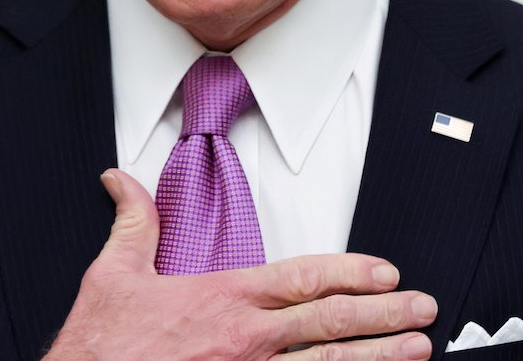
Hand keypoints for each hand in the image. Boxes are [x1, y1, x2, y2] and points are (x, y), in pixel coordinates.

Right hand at [44, 168, 436, 359]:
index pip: (302, 278)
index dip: (349, 272)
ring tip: (417, 351)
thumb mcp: (113, 273)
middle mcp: (245, 341)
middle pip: (329, 324)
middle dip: (383, 316)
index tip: (386, 272)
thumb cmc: (99, 346)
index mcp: (223, 299)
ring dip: (377, 359)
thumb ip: (134, 221)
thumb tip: (121, 178)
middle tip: (423, 310)